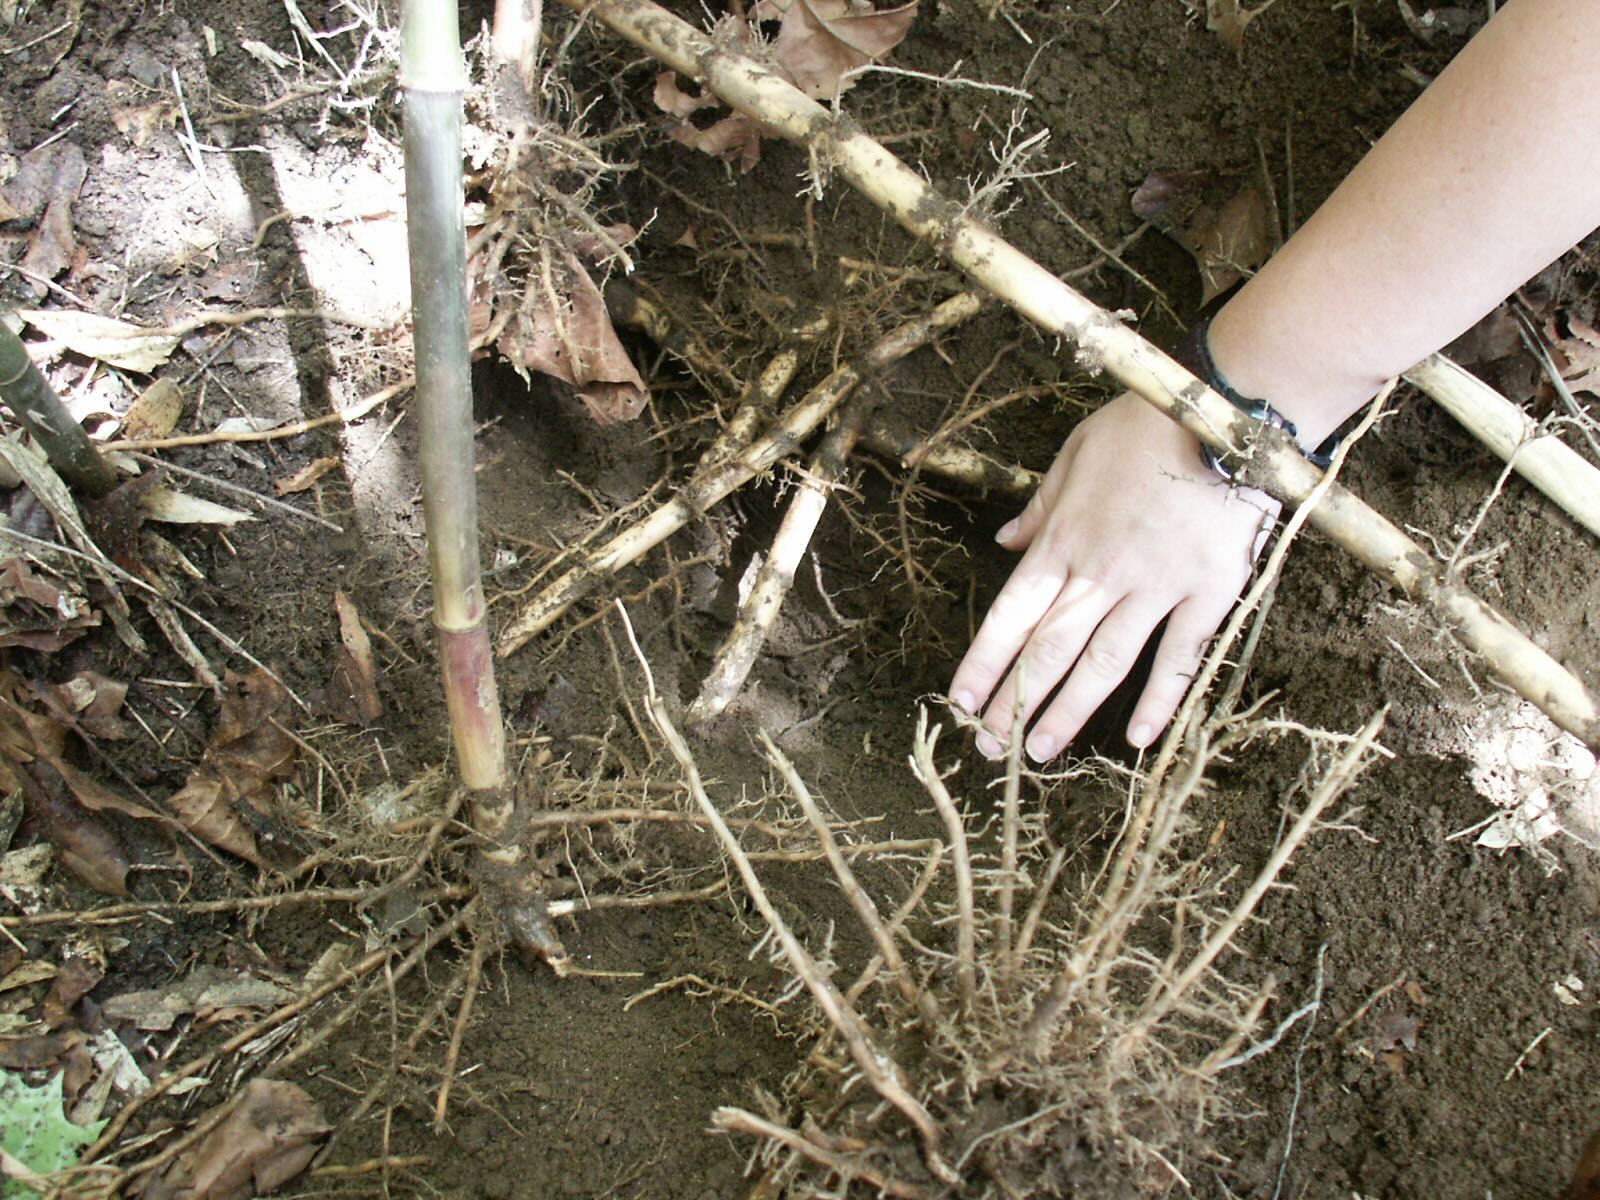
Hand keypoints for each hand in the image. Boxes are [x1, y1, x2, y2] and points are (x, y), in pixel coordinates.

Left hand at [949, 392, 1277, 760]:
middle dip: (1014, 701)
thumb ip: (1041, 505)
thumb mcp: (1077, 451)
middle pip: (1049, 650)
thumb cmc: (1147, 425)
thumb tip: (1005, 541)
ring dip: (1067, 712)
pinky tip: (1137, 738)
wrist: (1225, 415)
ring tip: (1040, 753)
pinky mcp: (1209, 594)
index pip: (1011, 613)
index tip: (962, 701)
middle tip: (991, 747)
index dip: (984, 662)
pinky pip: (1179, 657)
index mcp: (1064, 540)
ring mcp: (1156, 588)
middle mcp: (1102, 573)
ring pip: (1103, 664)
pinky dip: (1158, 701)